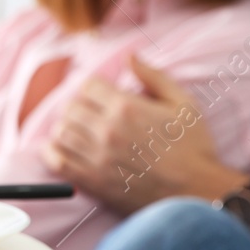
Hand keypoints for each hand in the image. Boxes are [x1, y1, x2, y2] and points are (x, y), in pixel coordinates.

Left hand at [42, 56, 246, 213]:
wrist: (196, 192)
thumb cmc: (193, 148)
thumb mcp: (183, 104)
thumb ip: (154, 77)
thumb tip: (130, 56)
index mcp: (127, 107)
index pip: (88, 86)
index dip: (93, 88)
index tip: (100, 96)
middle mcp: (108, 131)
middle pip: (71, 108)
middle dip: (78, 106)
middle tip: (88, 114)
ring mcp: (98, 158)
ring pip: (60, 133)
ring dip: (65, 128)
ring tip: (77, 130)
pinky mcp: (93, 182)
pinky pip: (58, 163)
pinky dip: (52, 153)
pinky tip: (59, 149)